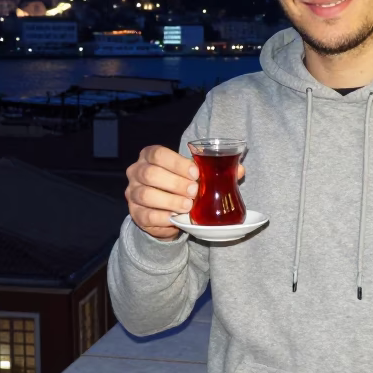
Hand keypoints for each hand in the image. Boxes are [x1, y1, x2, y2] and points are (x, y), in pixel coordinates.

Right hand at [125, 145, 244, 240]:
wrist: (167, 211)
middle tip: (194, 192)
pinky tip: (176, 218)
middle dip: (175, 183)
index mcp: (150, 156)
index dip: (177, 163)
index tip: (196, 173)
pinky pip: (147, 215)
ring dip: (170, 201)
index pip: (157, 154)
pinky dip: (163, 217)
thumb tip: (240, 170)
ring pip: (146, 194)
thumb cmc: (181, 185)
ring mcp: (132, 193)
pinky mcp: (136, 214)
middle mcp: (136, 172)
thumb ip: (213, 171)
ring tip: (188, 206)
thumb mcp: (194, 175)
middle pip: (150, 174)